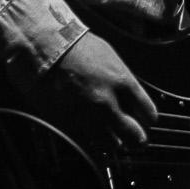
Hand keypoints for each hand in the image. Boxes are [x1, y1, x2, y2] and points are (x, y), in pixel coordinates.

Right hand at [31, 32, 156, 155]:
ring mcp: (86, 114)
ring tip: (114, 140)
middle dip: (137, 139)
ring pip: (110, 144)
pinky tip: (93, 134)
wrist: (41, 45)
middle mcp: (106, 101)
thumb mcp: (109, 56)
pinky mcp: (67, 121)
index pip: (148, 113)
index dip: (148, 120)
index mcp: (121, 81)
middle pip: (133, 135)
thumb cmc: (72, 43)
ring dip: (114, 142)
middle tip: (136, 140)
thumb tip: (131, 95)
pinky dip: (92, 139)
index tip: (146, 121)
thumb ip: (122, 79)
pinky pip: (87, 140)